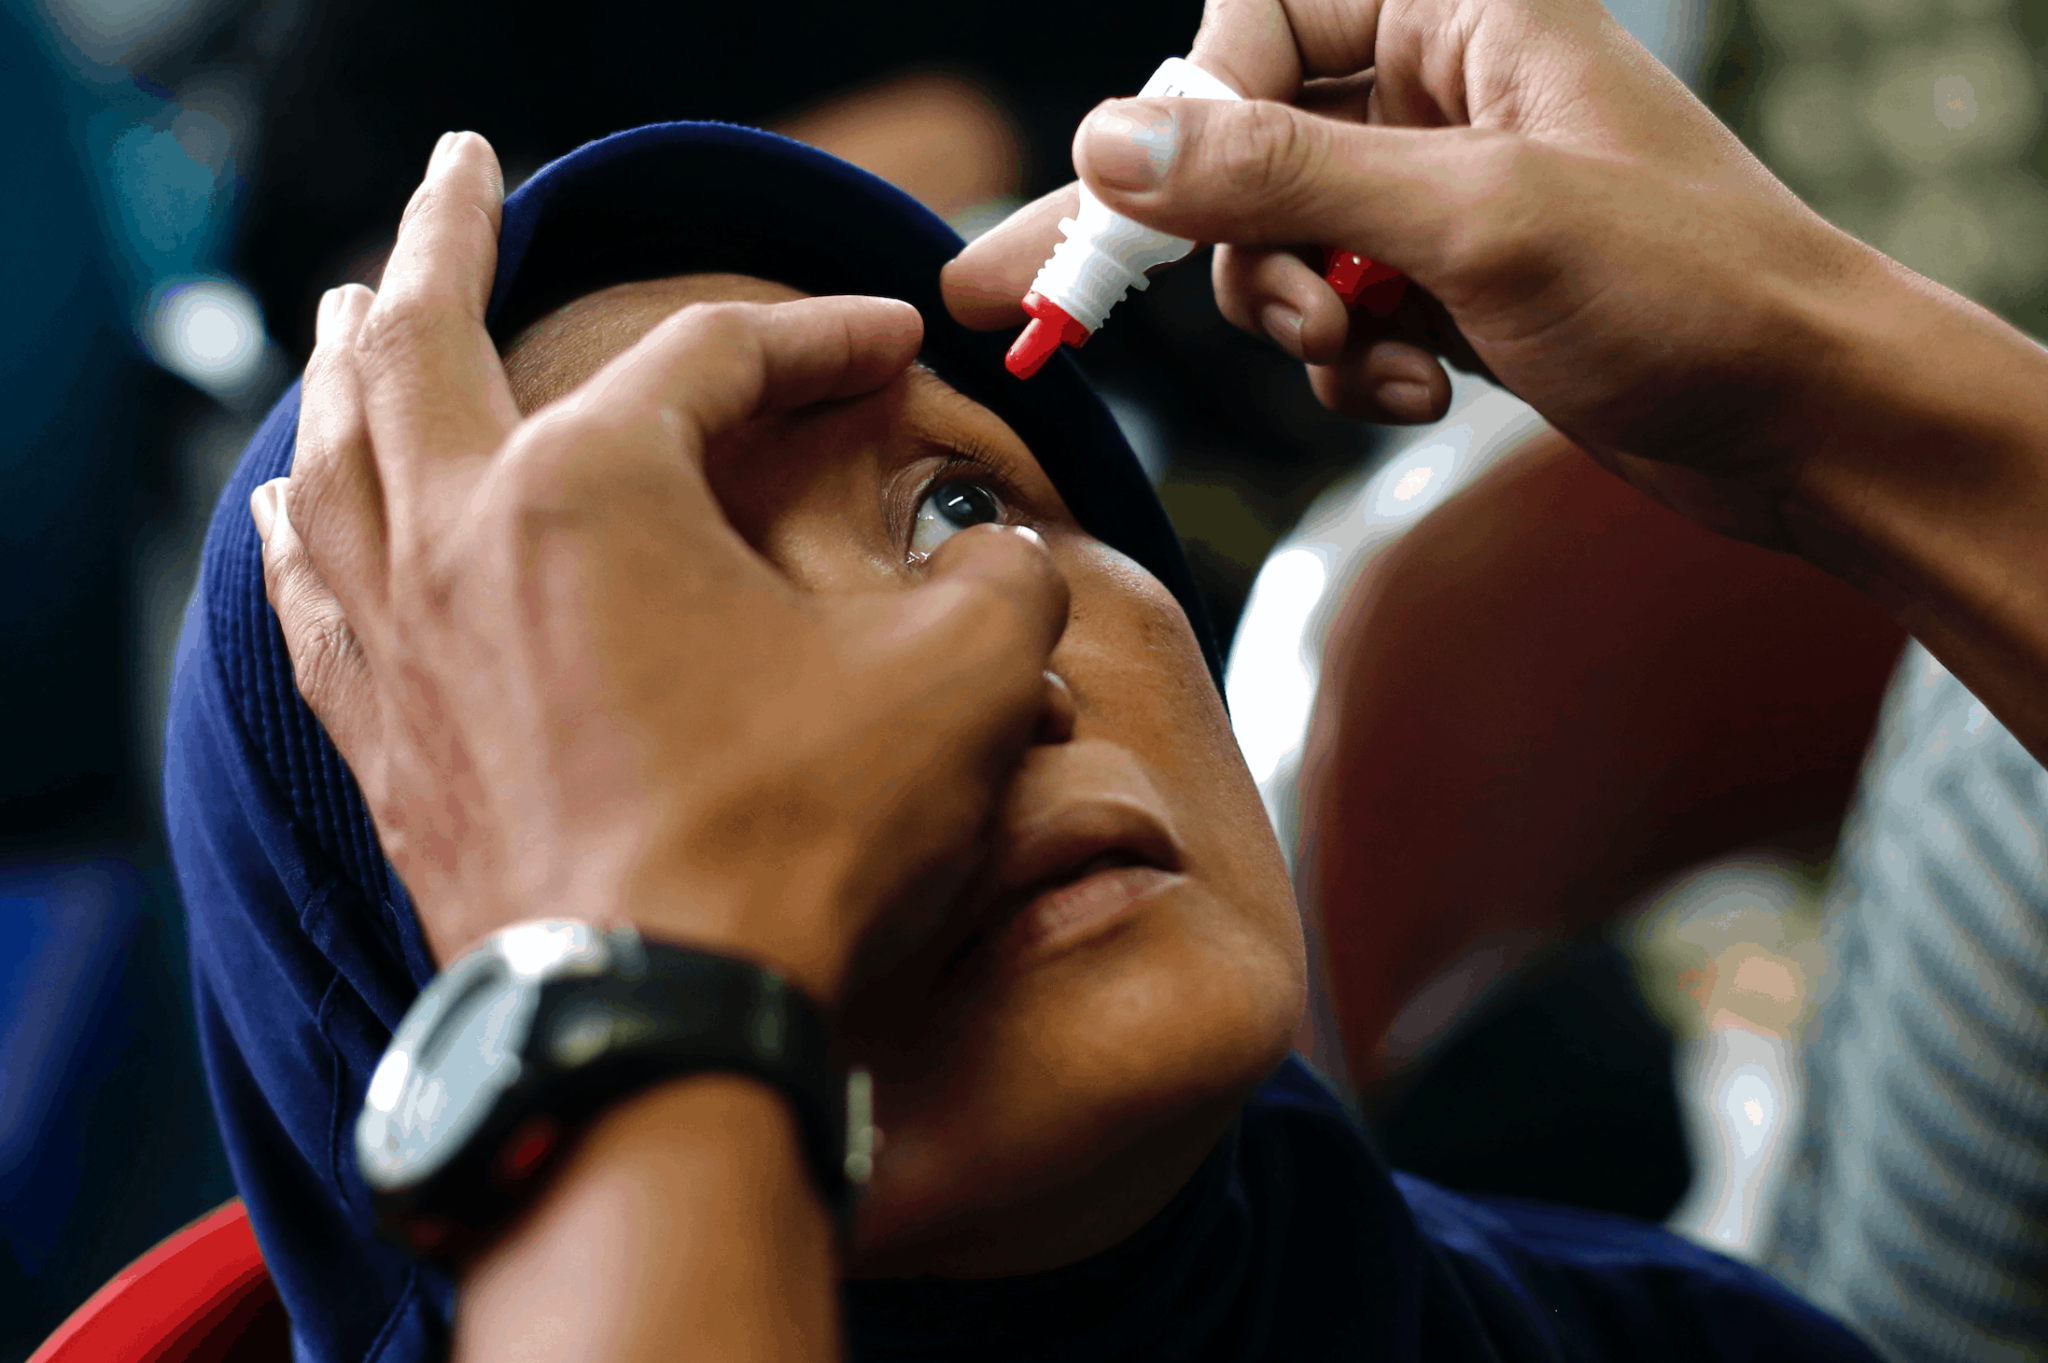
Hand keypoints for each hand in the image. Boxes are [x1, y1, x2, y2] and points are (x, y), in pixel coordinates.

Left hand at [254, 132, 1068, 1002]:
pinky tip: (289, 510)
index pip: (711, 360)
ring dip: (350, 364)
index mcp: (591, 489)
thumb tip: (1005, 561)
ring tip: (356, 312)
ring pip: (335, 453)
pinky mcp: (385, 745)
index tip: (889, 350)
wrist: (657, 1033)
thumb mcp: (961, 684)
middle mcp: (460, 539)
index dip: (816, 338)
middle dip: (449, 235)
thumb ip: (1003, 582)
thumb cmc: (792, 850)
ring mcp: (401, 643)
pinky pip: (309, 596)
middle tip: (464, 168)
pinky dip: (300, 527)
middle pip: (426, 337)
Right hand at [942, 0, 1996, 547]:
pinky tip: (1415, 390)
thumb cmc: (1691, 286)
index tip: (1134, 212)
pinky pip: (1334, 315)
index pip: (1255, 28)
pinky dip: (1351, 366)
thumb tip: (1113, 144)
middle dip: (1217, 245)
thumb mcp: (1472, 218)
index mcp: (1458, 12)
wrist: (1806, 419)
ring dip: (1298, 322)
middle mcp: (1441, 90)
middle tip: (1103, 308)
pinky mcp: (1448, 286)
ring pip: (1278, 245)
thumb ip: (1281, 177)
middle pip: (1243, 143)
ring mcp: (1441, 195)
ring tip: (1373, 359)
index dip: (1189, 119)